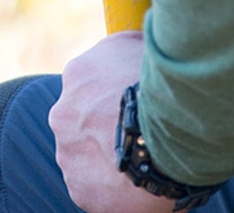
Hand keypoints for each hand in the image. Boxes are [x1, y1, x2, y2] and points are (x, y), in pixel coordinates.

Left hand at [49, 33, 176, 212]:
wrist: (169, 128)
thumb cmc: (160, 81)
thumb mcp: (139, 43)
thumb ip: (122, 48)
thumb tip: (127, 44)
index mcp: (76, 75)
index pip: (89, 88)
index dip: (112, 99)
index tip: (131, 108)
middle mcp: (63, 113)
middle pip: (83, 124)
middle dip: (105, 130)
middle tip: (138, 136)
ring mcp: (69, 154)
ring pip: (87, 159)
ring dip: (108, 160)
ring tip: (143, 161)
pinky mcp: (82, 190)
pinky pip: (96, 190)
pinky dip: (115, 190)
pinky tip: (139, 181)